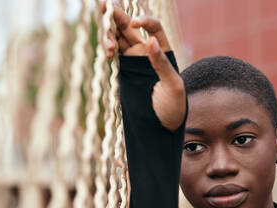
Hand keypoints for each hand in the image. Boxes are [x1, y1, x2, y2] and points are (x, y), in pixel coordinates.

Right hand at [104, 3, 186, 130]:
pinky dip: (107, 49)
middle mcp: (146, 52)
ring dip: (109, 34)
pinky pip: (112, 54)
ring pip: (118, 38)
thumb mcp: (173, 86)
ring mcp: (133, 61)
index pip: (153, 27)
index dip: (143, 21)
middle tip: (102, 5)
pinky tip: (107, 52)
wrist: (162, 127)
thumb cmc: (174, 107)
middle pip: (129, 27)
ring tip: (108, 47)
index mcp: (163, 50)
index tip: (135, 25)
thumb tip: (150, 41)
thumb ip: (161, 64)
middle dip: (116, 15)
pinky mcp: (122, 72)